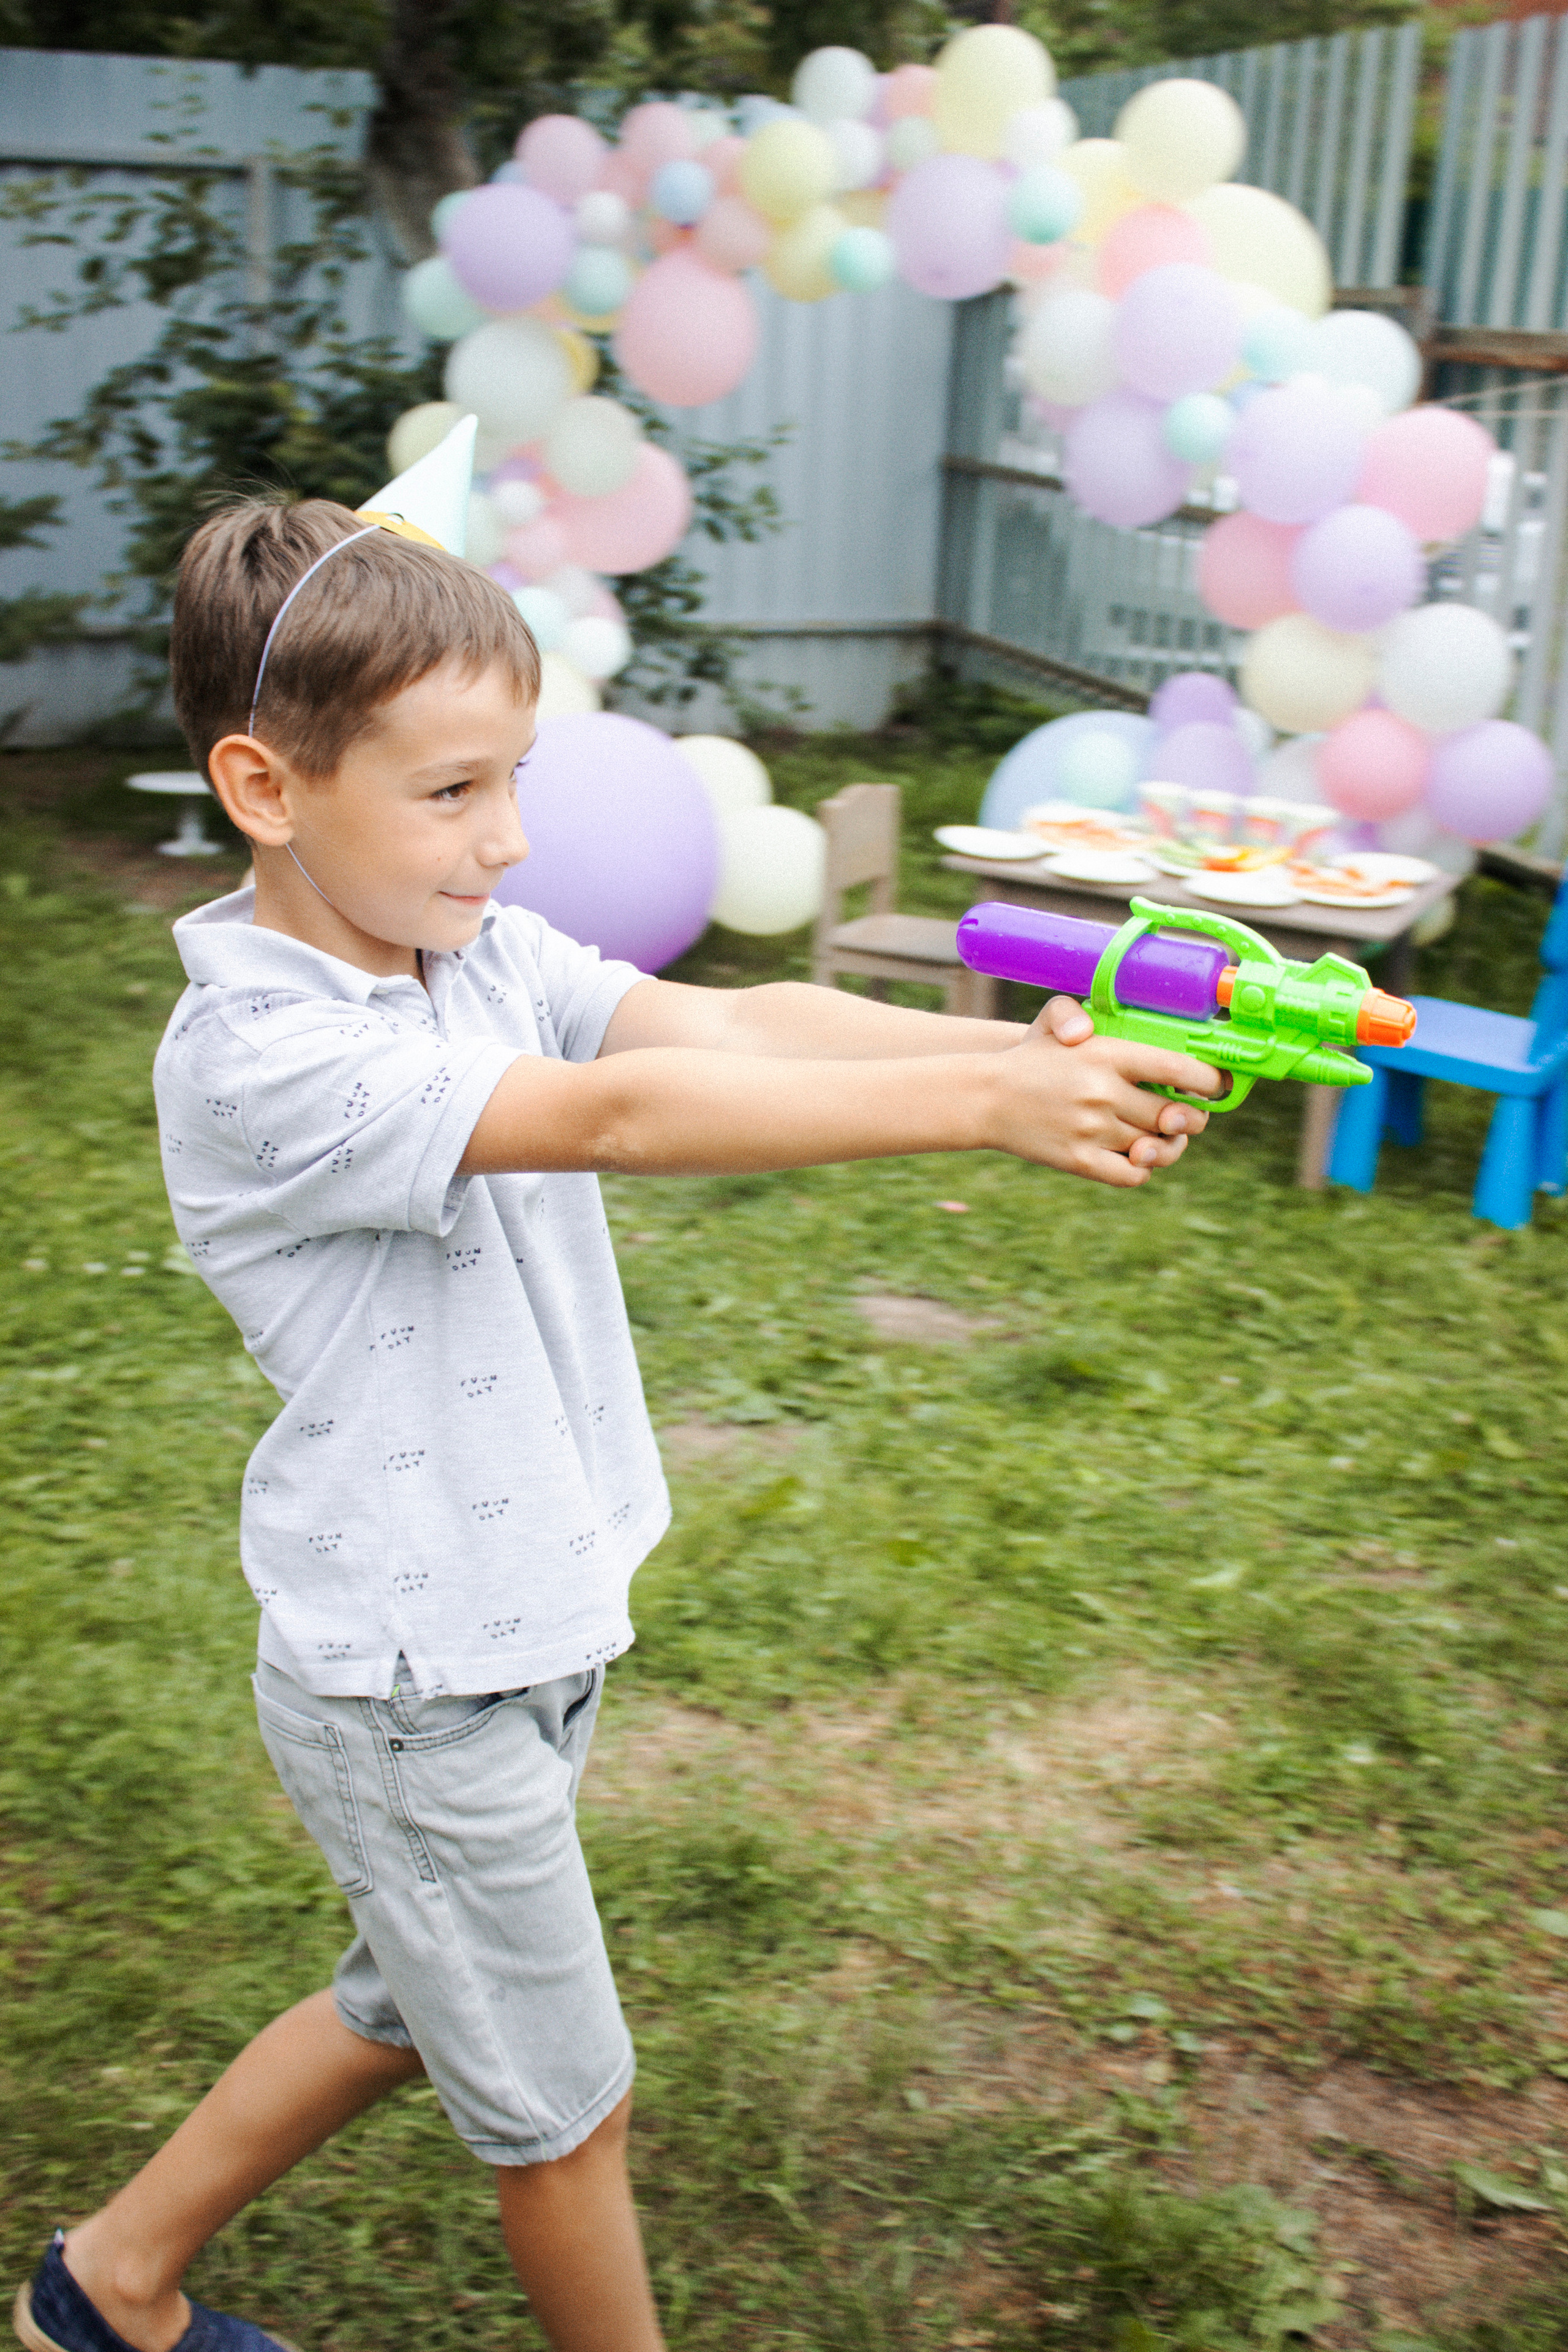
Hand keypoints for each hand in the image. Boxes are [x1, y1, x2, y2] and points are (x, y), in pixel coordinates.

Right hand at [990, 1001, 1220, 1186]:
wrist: (983, 1099)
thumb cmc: (1029, 1061)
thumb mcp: (1050, 1023)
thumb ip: (1075, 1013)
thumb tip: (1085, 1030)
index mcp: (1106, 1055)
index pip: (1179, 1069)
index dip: (1209, 1081)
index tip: (1215, 1086)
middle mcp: (1104, 1093)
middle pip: (1176, 1115)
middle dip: (1191, 1118)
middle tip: (1187, 1115)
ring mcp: (1092, 1130)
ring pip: (1156, 1146)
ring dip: (1167, 1145)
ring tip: (1162, 1138)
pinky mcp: (1079, 1160)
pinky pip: (1132, 1175)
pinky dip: (1141, 1169)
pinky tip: (1134, 1156)